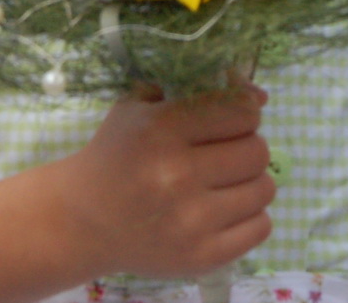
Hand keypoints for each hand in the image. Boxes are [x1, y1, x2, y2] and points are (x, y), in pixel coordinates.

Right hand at [62, 84, 274, 280]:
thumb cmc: (115, 155)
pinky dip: (250, 216)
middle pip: (257, 151)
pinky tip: (226, 211)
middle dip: (247, 146)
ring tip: (227, 182)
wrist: (83, 220)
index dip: (244, 112)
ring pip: (264, 189)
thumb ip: (196, 90)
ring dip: (251, 181)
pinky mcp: (201, 256)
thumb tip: (259, 95)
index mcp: (161, 129)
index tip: (233, 120)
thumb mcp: (138, 107)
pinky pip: (261, 227)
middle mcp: (177, 174)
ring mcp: (191, 220)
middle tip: (227, 153)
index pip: (241, 113)